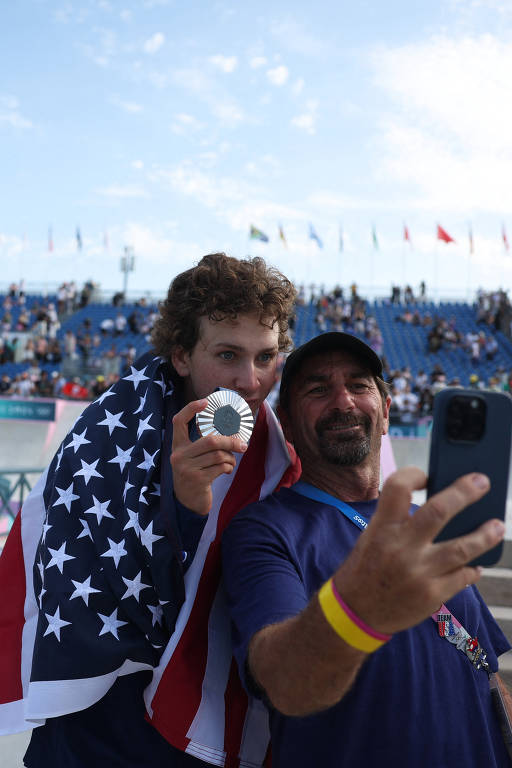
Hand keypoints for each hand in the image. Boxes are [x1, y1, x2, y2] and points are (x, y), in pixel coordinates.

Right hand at [170, 399, 247, 515]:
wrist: (188, 502)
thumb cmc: (195, 473)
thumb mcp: (193, 457)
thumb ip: (204, 445)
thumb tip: (231, 431)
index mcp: (177, 446)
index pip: (179, 421)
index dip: (191, 409)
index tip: (205, 401)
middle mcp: (179, 455)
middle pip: (210, 441)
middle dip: (231, 442)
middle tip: (243, 445)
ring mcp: (187, 468)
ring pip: (219, 455)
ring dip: (231, 458)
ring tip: (231, 462)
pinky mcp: (197, 480)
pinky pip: (221, 467)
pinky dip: (228, 467)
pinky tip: (226, 470)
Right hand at [334, 467, 504, 634]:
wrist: (355, 612)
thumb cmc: (366, 569)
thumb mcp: (372, 537)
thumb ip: (398, 521)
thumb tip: (438, 505)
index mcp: (382, 528)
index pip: (398, 488)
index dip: (414, 474)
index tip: (427, 476)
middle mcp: (401, 547)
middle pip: (439, 511)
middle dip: (464, 493)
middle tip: (482, 482)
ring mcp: (419, 573)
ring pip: (461, 548)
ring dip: (484, 536)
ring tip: (497, 525)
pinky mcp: (432, 595)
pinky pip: (462, 577)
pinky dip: (472, 568)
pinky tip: (477, 563)